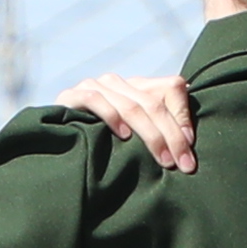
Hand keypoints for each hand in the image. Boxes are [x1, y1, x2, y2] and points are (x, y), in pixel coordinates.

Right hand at [41, 72, 201, 172]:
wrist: (55, 137)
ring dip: (150, 134)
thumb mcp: (136, 136)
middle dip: (172, 137)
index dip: (184, 118)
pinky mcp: (73, 95)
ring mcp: (95, 86)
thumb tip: (189, 138)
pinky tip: (123, 136)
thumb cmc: (102, 143)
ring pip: (131, 105)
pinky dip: (112, 117)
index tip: (190, 153)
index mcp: (138, 86)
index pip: (172, 88)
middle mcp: (119, 83)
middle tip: (183, 165)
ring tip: (163, 159)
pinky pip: (96, 101)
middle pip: (154, 103)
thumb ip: (160, 130)